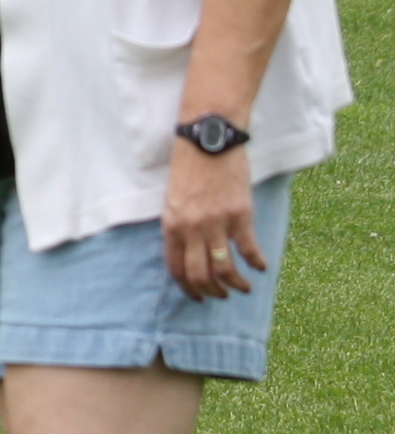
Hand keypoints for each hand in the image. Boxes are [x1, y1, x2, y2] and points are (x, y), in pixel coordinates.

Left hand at [162, 140, 263, 300]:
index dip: (188, 288)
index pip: (177, 269)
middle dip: (212, 292)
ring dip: (235, 285)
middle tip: (222, 296)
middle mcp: (192, 229)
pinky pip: (249, 249)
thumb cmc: (189, 164)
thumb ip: (179, 225)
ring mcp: (216, 223)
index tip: (198, 296)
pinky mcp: (240, 214)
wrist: (209, 137)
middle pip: (200, 275)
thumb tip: (188, 252)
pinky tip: (261, 267)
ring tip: (242, 288)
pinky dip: (257, 263)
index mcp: (172, 225)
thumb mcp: (173, 198)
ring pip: (225, 269)